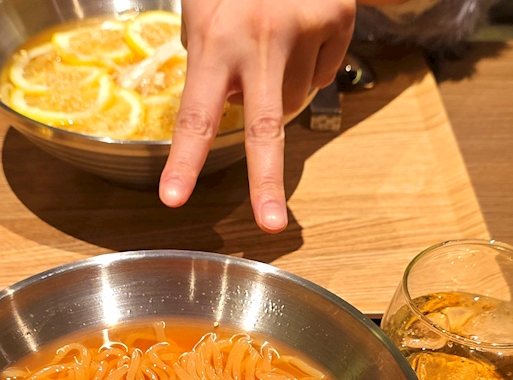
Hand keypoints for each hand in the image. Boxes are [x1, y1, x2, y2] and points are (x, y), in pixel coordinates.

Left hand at [159, 0, 355, 232]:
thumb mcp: (204, 12)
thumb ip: (208, 64)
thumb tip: (225, 113)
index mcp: (215, 40)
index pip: (194, 115)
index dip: (184, 161)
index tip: (174, 198)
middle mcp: (260, 39)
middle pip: (265, 127)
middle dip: (266, 182)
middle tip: (271, 226)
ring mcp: (304, 30)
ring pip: (292, 102)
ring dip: (278, 92)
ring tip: (270, 48)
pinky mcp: (338, 21)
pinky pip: (321, 74)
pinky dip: (307, 67)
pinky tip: (297, 35)